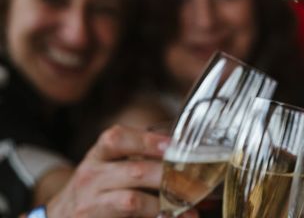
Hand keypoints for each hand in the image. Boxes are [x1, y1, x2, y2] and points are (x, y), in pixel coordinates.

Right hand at [45, 124, 177, 217]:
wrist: (60, 216)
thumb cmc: (96, 187)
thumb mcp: (107, 164)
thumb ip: (138, 156)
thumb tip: (183, 156)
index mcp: (98, 156)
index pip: (118, 139)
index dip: (147, 141)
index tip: (174, 146)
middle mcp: (92, 178)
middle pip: (134, 171)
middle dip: (168, 176)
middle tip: (196, 182)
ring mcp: (91, 205)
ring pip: (132, 201)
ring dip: (165, 206)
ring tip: (189, 211)